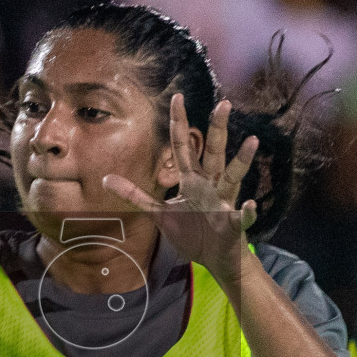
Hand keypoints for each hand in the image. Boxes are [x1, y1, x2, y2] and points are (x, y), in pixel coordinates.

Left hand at [102, 94, 258, 284]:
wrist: (215, 260)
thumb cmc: (192, 233)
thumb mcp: (159, 214)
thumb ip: (135, 196)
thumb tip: (104, 179)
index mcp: (192, 181)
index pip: (183, 147)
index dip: (179, 123)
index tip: (177, 97)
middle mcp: (210, 186)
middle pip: (214, 153)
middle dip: (218, 130)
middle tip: (224, 103)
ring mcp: (224, 203)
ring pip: (234, 177)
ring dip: (242, 160)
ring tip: (252, 142)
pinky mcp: (233, 225)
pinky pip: (241, 216)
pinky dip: (246, 212)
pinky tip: (249, 205)